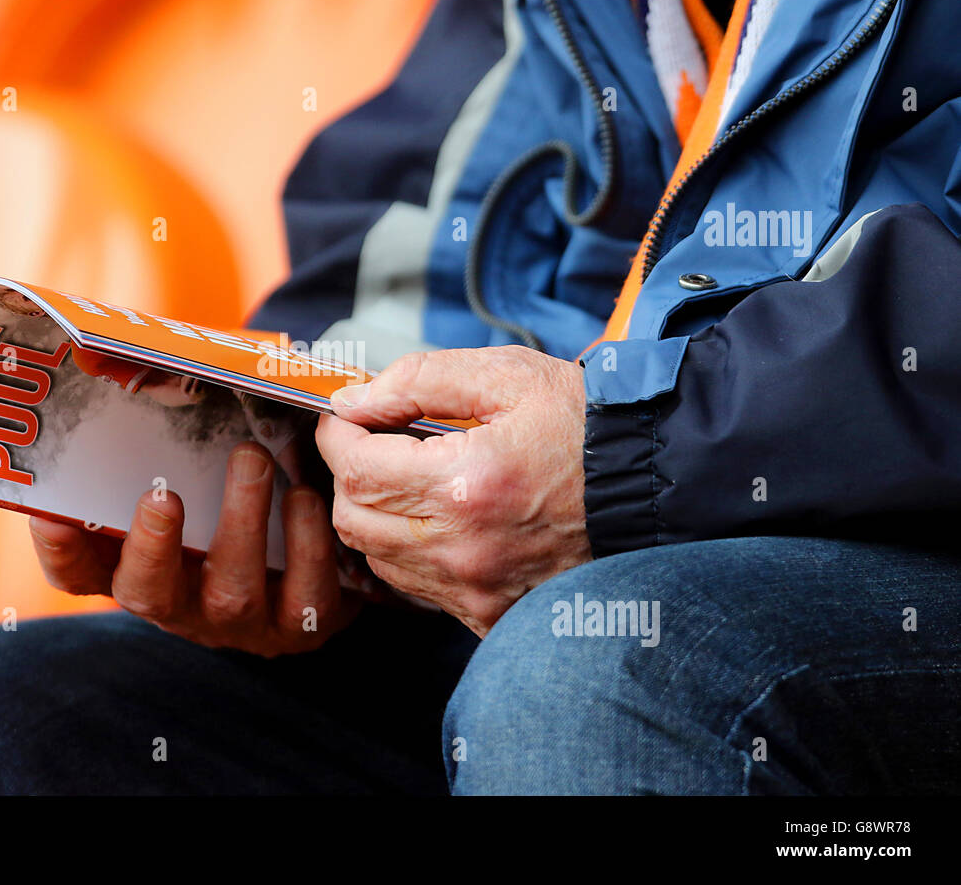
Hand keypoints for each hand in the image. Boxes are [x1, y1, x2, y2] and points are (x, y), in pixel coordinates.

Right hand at [29, 442, 359, 656]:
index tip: (49, 514)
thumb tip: (116, 357)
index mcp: (142, 569)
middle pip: (149, 592)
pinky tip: (305, 496)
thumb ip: (159, 440)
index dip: (60, 552)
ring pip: (233, 591)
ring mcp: (242, 623)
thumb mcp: (193, 479)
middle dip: (151, 546)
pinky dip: (306, 542)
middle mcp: (183, 605)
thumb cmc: (238, 506)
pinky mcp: (302, 624)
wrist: (319, 565)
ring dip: (241, 520)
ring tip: (252, 458)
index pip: (80, 575)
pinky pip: (304, 597)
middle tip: (163, 495)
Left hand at [315, 347, 590, 636]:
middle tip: (372, 443)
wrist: (655, 488)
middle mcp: (464, 549)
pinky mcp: (490, 615)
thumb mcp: (509, 376)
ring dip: (375, 515)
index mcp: (466, 484)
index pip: (356, 469)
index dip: (336, 437)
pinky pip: (418, 589)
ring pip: (376, 559)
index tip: (344, 418)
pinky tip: (439, 520)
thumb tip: (356, 400)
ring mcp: (477, 591)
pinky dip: (409, 553)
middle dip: (348, 474)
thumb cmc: (586, 427)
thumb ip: (420, 380)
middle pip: (352, 519)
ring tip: (406, 479)